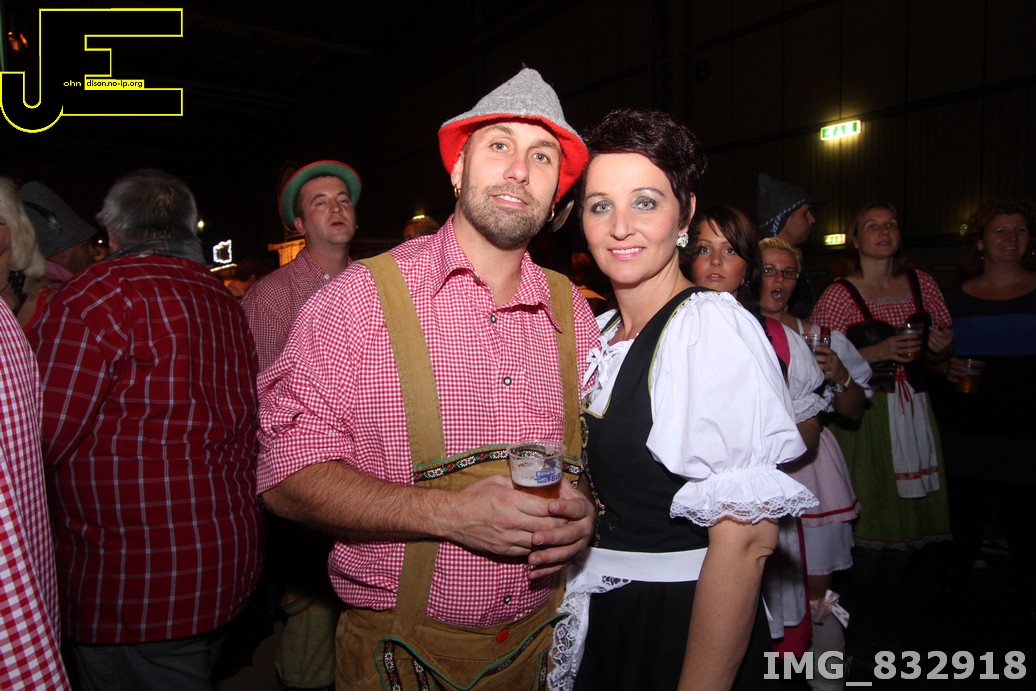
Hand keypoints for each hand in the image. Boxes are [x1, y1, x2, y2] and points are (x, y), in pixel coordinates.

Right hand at [442, 475, 570, 558]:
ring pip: (540, 542)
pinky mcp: (503, 550)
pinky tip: (546, 543)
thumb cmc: (473, 496)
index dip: (563, 508)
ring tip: (565, 534)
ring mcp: (507, 538)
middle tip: (574, 521)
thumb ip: (518, 484)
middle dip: (563, 525)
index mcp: (511, 501)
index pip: (546, 508)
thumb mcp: (497, 481)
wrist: (452, 517)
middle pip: (547, 527)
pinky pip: (528, 551)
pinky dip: (539, 547)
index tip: (571, 506)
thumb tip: (537, 483)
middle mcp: (511, 521)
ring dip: (554, 539)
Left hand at [528, 478, 593, 577]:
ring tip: (531, 558)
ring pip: (565, 553)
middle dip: (553, 537)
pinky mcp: (571, 557)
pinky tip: (531, 573)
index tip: (550, 506)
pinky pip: (559, 566)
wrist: (574, 518)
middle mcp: (585, 528)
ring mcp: (579, 545)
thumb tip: (540, 470)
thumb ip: (553, 482)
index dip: (565, 507)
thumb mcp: (559, 487)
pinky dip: (545, 570)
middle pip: (570, 534)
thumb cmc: (559, 497)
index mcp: (583, 508)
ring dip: (548, 557)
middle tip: (536, 538)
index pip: (577, 508)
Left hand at [812, 344, 847, 384]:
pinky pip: (822, 374)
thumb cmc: (834, 363)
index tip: (815, 348)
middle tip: (809, 358)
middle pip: (823, 358)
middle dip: (816, 357)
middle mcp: (833, 361)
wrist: (842, 374)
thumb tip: (813, 348)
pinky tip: (814, 372)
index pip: (827, 350)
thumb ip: (824, 352)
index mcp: (833, 355)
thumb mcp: (832, 356)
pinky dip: (817, 373)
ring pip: (821, 366)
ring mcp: (832, 368)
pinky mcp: (830, 375)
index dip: (821, 348)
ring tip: (811, 365)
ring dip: (815, 366)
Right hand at [874, 333, 920, 362]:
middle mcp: (892, 345)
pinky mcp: (892, 357)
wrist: (874, 352)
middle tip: (921, 342)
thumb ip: (896, 339)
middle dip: (914, 343)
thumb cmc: (882, 345)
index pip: (902, 337)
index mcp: (892, 339)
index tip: (917, 335)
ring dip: (913, 350)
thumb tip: (907, 338)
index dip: (910, 336)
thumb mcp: (888, 340)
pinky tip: (913, 358)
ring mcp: (892, 352)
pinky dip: (907, 359)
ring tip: (919, 348)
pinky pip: (901, 359)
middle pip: (905, 344)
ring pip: (904, 351)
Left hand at [927, 324, 953, 354]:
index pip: (941, 334)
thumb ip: (944, 327)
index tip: (930, 327)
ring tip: (929, 334)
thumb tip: (940, 321)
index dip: (935, 330)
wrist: (948, 348)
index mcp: (949, 337)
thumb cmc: (947, 337)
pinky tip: (929, 339)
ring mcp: (941, 348)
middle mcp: (946, 343)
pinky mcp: (936, 351)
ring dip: (929, 336)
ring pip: (932, 341)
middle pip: (936, 337)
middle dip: (931, 332)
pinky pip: (930, 345)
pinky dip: (928, 341)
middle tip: (929, 330)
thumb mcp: (947, 332)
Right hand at [945, 356, 982, 383]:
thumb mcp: (962, 361)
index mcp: (953, 360)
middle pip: (953, 366)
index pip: (954, 360)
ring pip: (951, 372)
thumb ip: (970, 362)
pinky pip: (949, 378)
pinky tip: (958, 381)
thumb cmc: (958, 364)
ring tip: (964, 376)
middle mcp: (949, 365)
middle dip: (959, 368)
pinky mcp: (948, 376)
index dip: (958, 361)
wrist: (947, 367)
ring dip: (957, 374)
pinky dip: (953, 380)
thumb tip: (982, 363)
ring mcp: (948, 371)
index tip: (964, 363)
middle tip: (966, 371)